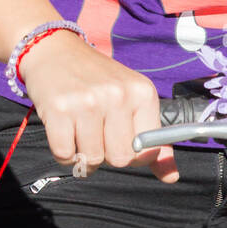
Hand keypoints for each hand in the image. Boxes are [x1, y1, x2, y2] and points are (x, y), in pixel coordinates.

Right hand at [19, 34, 178, 182]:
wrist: (55, 50)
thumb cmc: (95, 78)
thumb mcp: (131, 98)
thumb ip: (152, 138)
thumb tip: (171, 178)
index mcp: (142, 93)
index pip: (147, 151)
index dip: (132, 153)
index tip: (120, 137)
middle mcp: (118, 95)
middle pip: (120, 159)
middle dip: (106, 155)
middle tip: (96, 132)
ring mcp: (88, 101)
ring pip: (91, 159)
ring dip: (82, 153)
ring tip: (79, 127)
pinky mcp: (59, 109)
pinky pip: (65, 154)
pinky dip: (62, 151)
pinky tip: (63, 128)